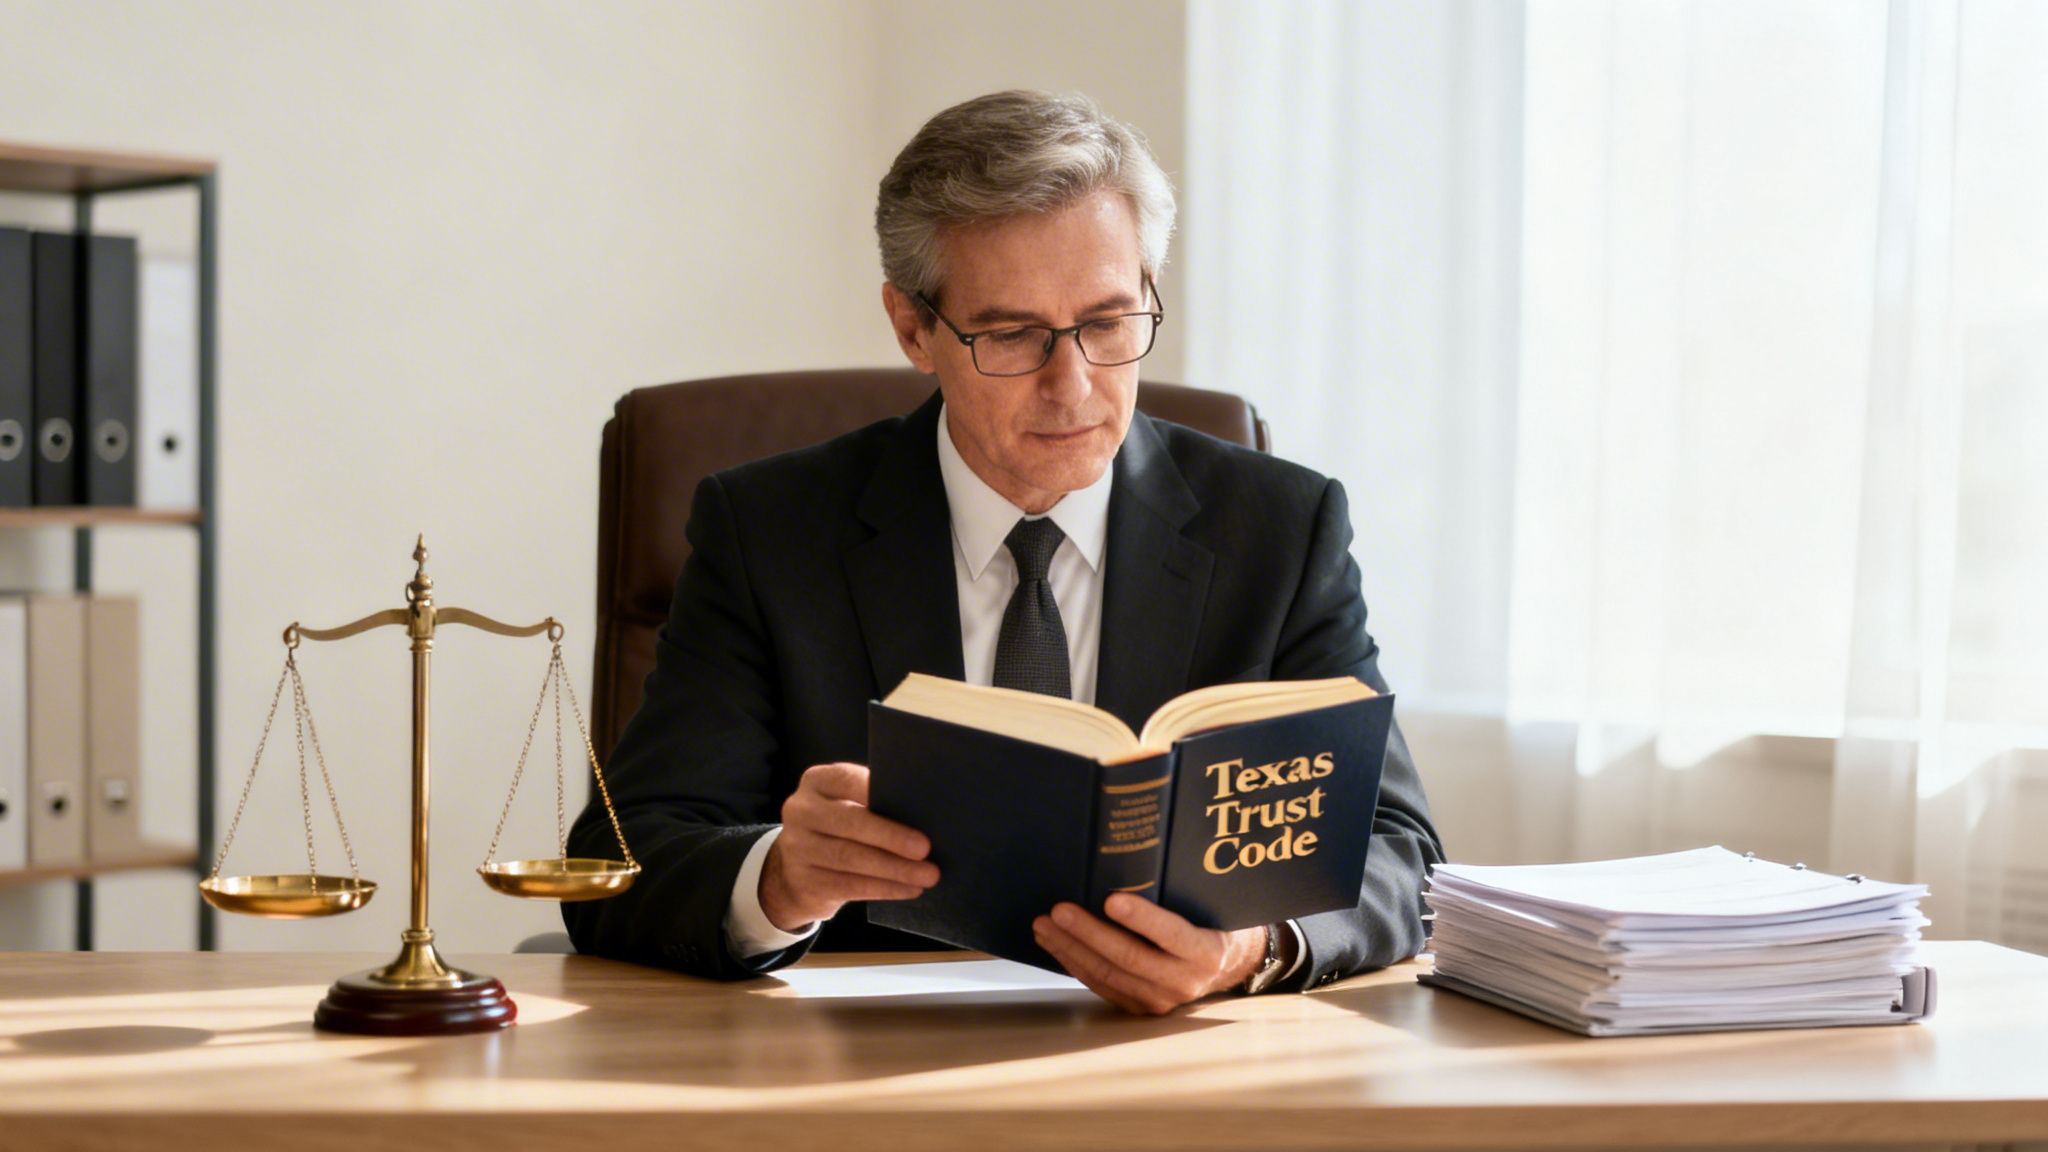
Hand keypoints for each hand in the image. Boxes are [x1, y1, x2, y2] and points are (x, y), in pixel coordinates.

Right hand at [759, 762, 938, 932]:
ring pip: (850, 858)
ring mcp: (796, 847)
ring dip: (894, 868)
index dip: (876, 790)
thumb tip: (922, 814)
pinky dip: (884, 888)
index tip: (910, 801)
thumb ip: (875, 803)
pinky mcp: (803, 881)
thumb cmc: (840, 831)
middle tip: (925, 848)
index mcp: (817, 782)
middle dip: (891, 836)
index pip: (846, 780)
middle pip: (849, 822)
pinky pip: (849, 886)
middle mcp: (801, 811)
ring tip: (927, 874)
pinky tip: (909, 888)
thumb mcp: (847, 806)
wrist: (798, 872)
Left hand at [1032, 893, 1267, 1014]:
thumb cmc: (1212, 923)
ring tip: (1045, 925)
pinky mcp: (1140, 1008)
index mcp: (1207, 952)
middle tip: (1059, 910)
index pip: (1172, 934)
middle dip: (1089, 932)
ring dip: (1071, 949)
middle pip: (1130, 957)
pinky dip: (1076, 964)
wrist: (1227, 965)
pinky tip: (1056, 945)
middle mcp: (1184, 981)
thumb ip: (1179, 894)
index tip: (1111, 899)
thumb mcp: (1209, 906)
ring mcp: (1161, 1000)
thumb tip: (1134, 858)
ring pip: (1109, 975)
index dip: (1141, 918)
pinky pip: (1102, 986)